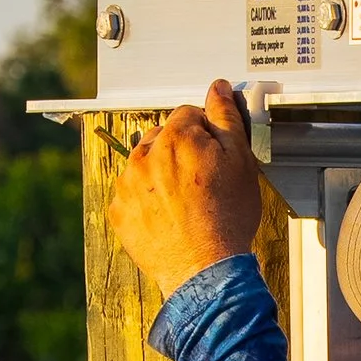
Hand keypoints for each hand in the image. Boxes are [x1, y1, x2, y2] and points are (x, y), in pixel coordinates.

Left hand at [110, 82, 267, 294]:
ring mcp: (127, 186)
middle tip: (201, 183)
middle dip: (179, 152)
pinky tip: (168, 217)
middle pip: (162, 138)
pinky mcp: (119, 213)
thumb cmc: (227, 219)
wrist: (206, 271)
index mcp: (174, 138)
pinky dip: (146, 201)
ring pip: (144, 166)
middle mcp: (144, 157)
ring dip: (160, 175)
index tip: (213, 156)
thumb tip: (217, 89)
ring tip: (185, 203)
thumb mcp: (240, 160)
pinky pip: (130, 195)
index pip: (187, 116)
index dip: (205, 134)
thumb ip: (226, 117)